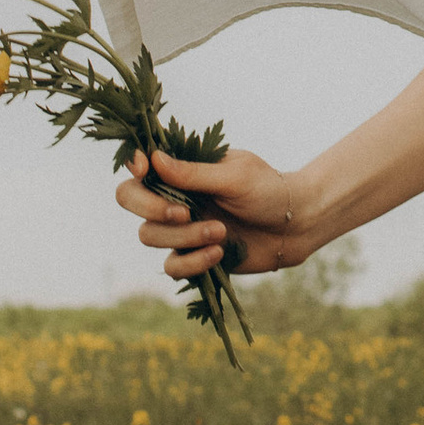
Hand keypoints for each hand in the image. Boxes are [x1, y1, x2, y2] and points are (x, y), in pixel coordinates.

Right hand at [116, 146, 309, 282]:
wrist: (294, 225)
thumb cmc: (268, 190)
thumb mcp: (235, 176)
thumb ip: (194, 172)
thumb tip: (154, 159)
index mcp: (183, 169)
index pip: (141, 164)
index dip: (133, 166)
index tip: (143, 169)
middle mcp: (174, 196)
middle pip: (129, 199)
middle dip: (151, 207)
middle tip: (184, 213)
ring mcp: (180, 228)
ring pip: (149, 235)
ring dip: (184, 236)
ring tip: (220, 232)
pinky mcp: (192, 255)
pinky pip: (171, 266)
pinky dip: (192, 261)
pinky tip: (219, 252)